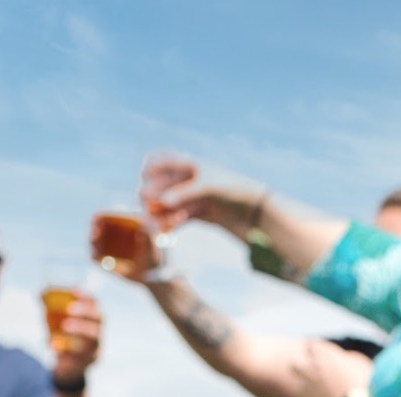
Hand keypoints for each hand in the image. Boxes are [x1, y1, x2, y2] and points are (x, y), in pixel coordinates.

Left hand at [53, 296, 101, 381]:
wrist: (66, 365)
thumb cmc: (61, 336)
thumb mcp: (53, 320)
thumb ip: (49, 307)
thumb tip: (42, 294)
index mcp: (92, 318)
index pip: (94, 304)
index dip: (85, 297)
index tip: (72, 291)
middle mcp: (99, 331)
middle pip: (99, 320)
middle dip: (85, 312)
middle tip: (69, 309)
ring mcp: (96, 348)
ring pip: (92, 339)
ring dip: (79, 331)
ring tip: (64, 326)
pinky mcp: (89, 362)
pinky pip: (81, 356)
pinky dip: (67, 351)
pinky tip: (53, 346)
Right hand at [144, 154, 265, 235]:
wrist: (256, 210)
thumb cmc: (234, 190)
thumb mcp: (208, 188)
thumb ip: (184, 194)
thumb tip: (161, 202)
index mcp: (188, 164)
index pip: (159, 162)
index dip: (149, 170)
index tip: (144, 180)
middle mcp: (187, 180)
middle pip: (160, 186)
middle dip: (151, 197)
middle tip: (147, 208)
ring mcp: (191, 197)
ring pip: (167, 205)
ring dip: (159, 214)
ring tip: (153, 225)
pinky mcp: (197, 213)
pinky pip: (177, 218)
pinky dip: (171, 223)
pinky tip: (167, 230)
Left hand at [290, 340, 372, 396]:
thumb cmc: (364, 382)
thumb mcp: (360, 364)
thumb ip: (347, 359)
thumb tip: (345, 361)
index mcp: (323, 354)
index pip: (313, 347)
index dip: (318, 352)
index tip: (323, 355)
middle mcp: (310, 368)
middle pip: (295, 365)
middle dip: (300, 368)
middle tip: (313, 372)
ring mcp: (307, 387)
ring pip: (301, 386)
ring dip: (308, 387)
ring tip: (321, 393)